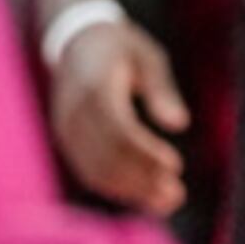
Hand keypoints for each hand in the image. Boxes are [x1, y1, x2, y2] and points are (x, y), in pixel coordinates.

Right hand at [48, 19, 189, 216]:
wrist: (76, 41)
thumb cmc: (121, 48)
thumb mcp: (148, 57)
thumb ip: (162, 89)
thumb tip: (179, 123)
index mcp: (94, 87)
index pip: (118, 128)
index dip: (145, 151)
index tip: (176, 165)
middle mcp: (73, 111)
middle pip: (107, 154)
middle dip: (142, 178)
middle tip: (177, 195)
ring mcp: (65, 127)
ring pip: (95, 168)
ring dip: (131, 190)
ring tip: (167, 202)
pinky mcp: (66, 139)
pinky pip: (87, 169)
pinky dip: (115, 187)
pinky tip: (144, 197)